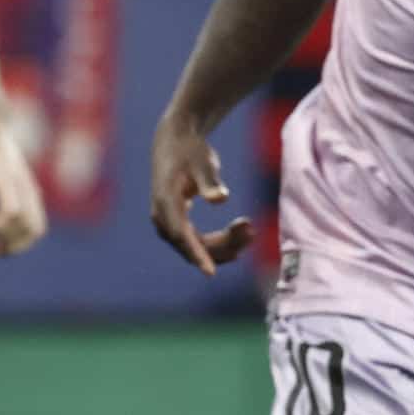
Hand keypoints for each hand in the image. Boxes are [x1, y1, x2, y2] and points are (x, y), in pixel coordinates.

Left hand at [0, 113, 46, 255]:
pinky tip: (2, 242)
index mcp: (5, 176)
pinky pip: (37, 224)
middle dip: (9, 241)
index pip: (12, 209)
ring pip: (36, 228)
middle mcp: (21, 184)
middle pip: (27, 224)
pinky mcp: (31, 196)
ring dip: (19, 245)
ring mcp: (29, 190)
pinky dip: (24, 239)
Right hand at [149, 116, 252, 274]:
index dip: (196, 254)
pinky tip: (239, 239)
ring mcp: (168, 223)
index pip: (181, 235)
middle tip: (250, 230)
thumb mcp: (202, 161)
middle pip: (191, 244)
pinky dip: (219, 243)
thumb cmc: (190, 150)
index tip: (210, 273)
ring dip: (224, 245)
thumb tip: (220, 199)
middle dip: (222, 245)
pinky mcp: (177, 223)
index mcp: (165, 201)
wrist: (175, 142)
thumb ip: (210, 181)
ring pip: (196, 247)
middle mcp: (162, 217)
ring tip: (250, 231)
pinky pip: (197, 243)